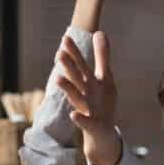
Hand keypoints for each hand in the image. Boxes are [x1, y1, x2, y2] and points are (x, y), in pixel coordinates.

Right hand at [57, 32, 122, 164]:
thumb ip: (102, 56)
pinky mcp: (91, 125)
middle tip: (59, 53)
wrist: (102, 132)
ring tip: (59, 78)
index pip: (80, 64)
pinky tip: (73, 114)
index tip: (65, 38)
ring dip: (68, 89)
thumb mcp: (105, 77)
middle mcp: (84, 93)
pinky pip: (85, 122)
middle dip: (68, 66)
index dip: (74, 52)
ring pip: (76, 97)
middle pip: (76, 78)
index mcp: (88, 81)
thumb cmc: (102, 101)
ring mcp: (86, 109)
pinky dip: (79, 119)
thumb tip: (99, 32)